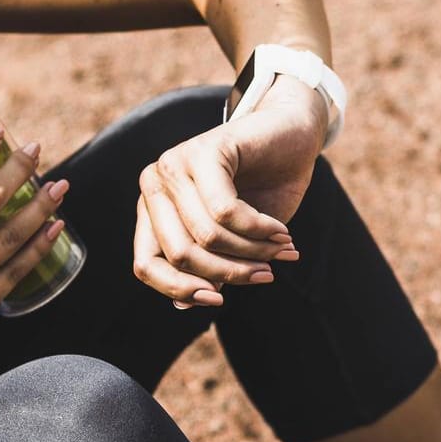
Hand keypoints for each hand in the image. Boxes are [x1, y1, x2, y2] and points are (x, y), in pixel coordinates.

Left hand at [133, 75, 329, 307]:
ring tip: (282, 250)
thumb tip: (182, 305)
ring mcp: (176, 164)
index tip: (219, 300)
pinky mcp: (205, 150)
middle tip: (267, 275)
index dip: (181, 289)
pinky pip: (226, 212)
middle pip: (180, 254)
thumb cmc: (262, 189)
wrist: (292, 135)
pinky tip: (281, 232)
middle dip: (229, 272)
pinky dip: (260, 230)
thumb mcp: (234, 239)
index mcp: (153, 209)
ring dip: (253, 252)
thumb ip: (207, 267)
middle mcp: (155, 184)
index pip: (147, 265)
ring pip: (207, 235)